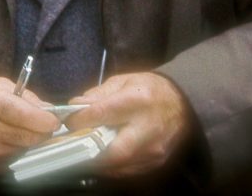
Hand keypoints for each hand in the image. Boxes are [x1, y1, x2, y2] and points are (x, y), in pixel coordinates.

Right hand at [0, 76, 58, 172]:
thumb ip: (25, 96)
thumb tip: (49, 111)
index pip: (28, 116)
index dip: (47, 119)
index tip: (53, 118)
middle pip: (31, 137)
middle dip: (42, 131)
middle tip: (41, 123)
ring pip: (25, 150)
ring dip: (29, 141)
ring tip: (19, 128)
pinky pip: (14, 159)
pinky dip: (17, 149)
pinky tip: (7, 138)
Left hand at [66, 72, 191, 177]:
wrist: (183, 103)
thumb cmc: (149, 89)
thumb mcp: (122, 81)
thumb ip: (97, 95)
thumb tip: (75, 107)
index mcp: (137, 101)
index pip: (101, 114)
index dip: (80, 120)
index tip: (69, 121)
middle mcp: (149, 128)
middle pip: (113, 149)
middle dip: (89, 149)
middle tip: (73, 144)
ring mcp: (155, 148)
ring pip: (120, 164)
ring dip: (98, 160)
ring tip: (84, 150)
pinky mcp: (157, 160)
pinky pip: (129, 170)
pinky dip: (113, 166)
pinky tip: (103, 156)